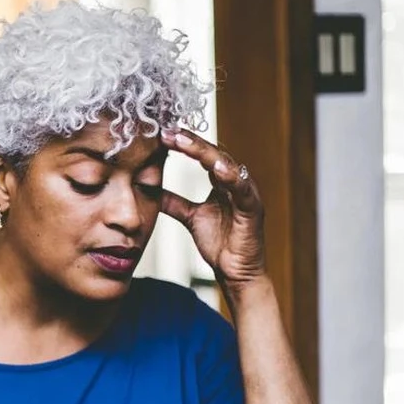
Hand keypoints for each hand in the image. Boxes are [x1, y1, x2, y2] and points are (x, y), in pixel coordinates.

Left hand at [159, 130, 265, 289]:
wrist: (236, 273)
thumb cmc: (220, 244)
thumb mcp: (190, 217)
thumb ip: (173, 202)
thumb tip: (150, 189)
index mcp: (222, 182)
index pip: (202, 155)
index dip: (183, 144)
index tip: (160, 134)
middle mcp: (236, 182)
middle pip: (213, 153)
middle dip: (190, 141)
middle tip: (167, 130)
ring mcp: (245, 193)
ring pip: (226, 165)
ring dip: (204, 152)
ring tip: (184, 141)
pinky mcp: (253, 208)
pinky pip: (242, 188)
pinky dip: (230, 176)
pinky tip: (215, 167)